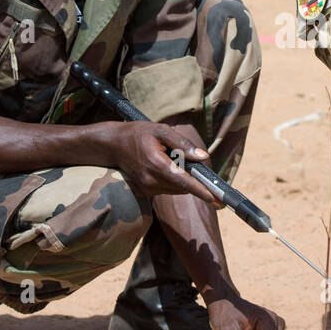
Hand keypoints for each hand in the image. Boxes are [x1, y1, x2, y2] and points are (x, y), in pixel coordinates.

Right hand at [100, 121, 221, 205]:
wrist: (113, 145)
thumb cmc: (138, 134)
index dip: (202, 191)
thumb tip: (202, 157)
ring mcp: (146, 188)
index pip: (183, 181)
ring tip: (172, 160)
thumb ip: (182, 144)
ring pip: (176, 189)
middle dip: (195, 182)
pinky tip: (165, 166)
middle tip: (198, 169)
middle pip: (182, 187)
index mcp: (156, 164)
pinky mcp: (145, 192)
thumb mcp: (161, 130)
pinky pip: (167, 189)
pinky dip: (173, 181)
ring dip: (183, 180)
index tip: (217, 199)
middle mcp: (150, 180)